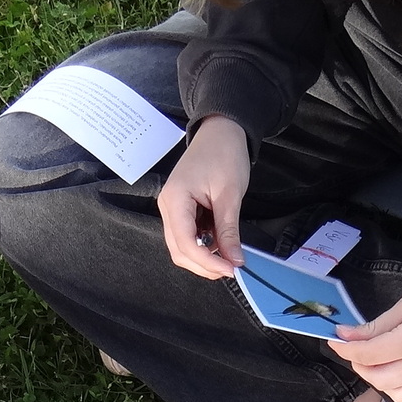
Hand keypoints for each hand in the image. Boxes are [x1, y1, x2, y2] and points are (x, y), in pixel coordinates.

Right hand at [156, 115, 250, 278]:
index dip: (207, 262)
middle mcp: (167, 206)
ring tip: (227, 256)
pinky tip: (220, 243)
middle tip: (230, 268)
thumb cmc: (223, 153)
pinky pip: (188, 237)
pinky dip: (203, 245)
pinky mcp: (181, 210)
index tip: (230, 270)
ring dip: (203, 257)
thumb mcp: (230, 195)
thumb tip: (234, 260)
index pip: (185, 243)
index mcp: (175, 198)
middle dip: (204, 264)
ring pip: (182, 247)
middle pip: (179, 250)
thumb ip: (229, 230)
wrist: (221, 132)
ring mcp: (172, 208)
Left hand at [326, 271, 401, 401]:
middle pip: (379, 379)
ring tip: (374, 359)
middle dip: (359, 365)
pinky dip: (397, 385)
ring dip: (377, 379)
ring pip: (395, 392)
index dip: (347, 348)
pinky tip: (393, 367)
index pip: (369, 354)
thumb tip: (348, 335)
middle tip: (354, 348)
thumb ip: (377, 325)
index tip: (336, 339)